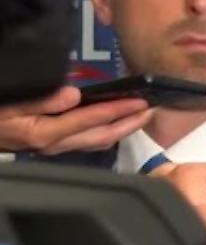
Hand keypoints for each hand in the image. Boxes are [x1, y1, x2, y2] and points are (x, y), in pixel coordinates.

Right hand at [0, 86, 151, 154]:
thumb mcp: (11, 103)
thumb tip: (73, 96)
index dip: (117, 111)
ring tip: (143, 114)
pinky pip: (90, 141)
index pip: (90, 120)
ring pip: (99, 142)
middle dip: (130, 124)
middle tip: (153, 109)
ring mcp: (57, 148)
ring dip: (123, 128)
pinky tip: (119, 122)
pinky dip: (109, 131)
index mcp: (46, 133)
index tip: (139, 101)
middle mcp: (56, 145)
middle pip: (102, 137)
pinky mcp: (56, 146)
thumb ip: (41, 100)